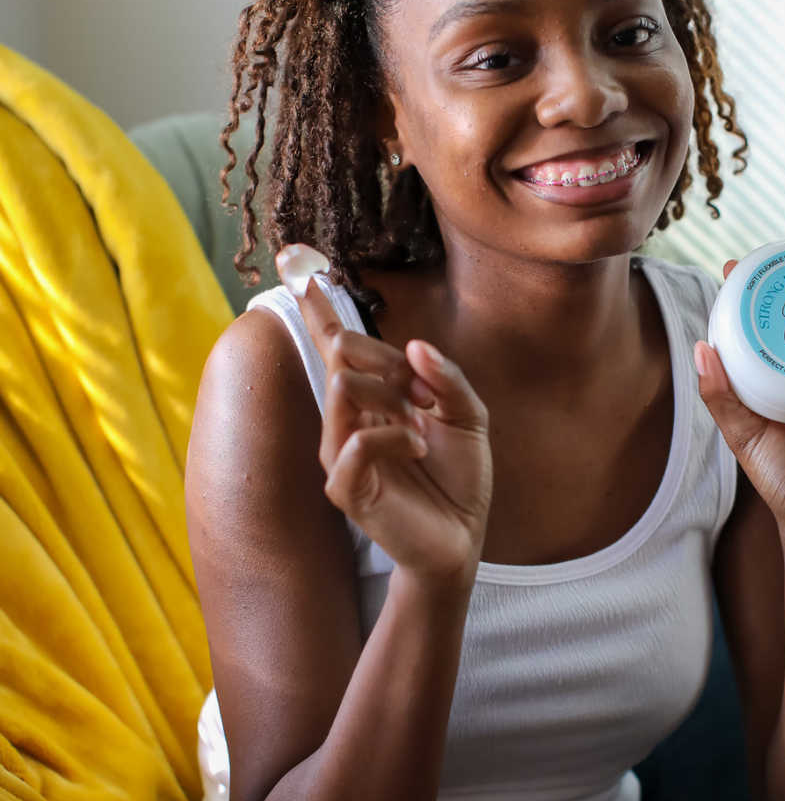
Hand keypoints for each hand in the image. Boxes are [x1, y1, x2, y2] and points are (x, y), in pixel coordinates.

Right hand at [286, 259, 492, 588]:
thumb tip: (416, 347)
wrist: (463, 537)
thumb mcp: (468, 418)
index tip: (299, 263)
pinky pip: (355, 441)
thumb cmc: (459, 478)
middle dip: (389, 358)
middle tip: (425, 394)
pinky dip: (394, 436)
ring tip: (424, 424)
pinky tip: (419, 446)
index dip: (319, 306)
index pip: (337, 343)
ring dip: (394, 396)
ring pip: (343, 386)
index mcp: (373, 397)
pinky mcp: (345, 486)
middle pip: (343, 352)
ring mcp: (341, 452)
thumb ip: (446, 379)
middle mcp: (348, 418)